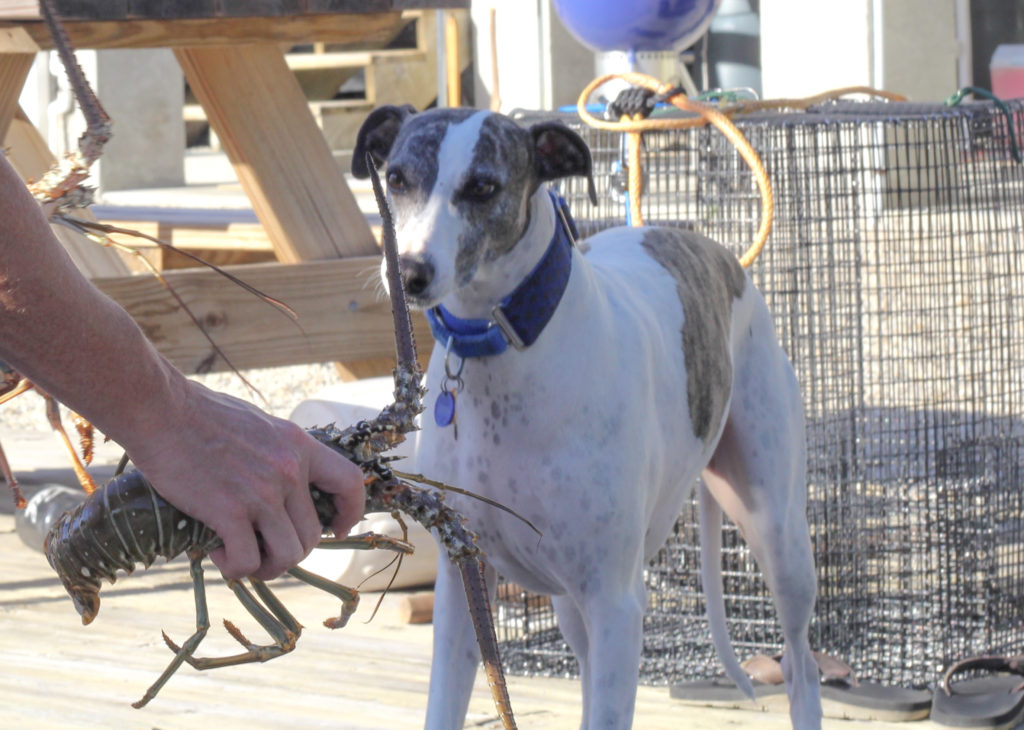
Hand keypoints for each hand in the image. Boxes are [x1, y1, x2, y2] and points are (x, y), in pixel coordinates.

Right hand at [123, 380, 364, 580]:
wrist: (160, 410)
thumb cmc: (200, 414)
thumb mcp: (259, 425)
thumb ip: (277, 453)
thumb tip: (281, 483)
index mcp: (299, 445)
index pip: (350, 482)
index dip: (349, 512)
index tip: (337, 528)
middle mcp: (288, 470)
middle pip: (313, 534)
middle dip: (291, 552)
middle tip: (263, 551)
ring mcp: (261, 492)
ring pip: (288, 554)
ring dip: (268, 567)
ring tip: (243, 559)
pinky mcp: (228, 511)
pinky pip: (247, 561)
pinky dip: (235, 568)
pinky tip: (217, 553)